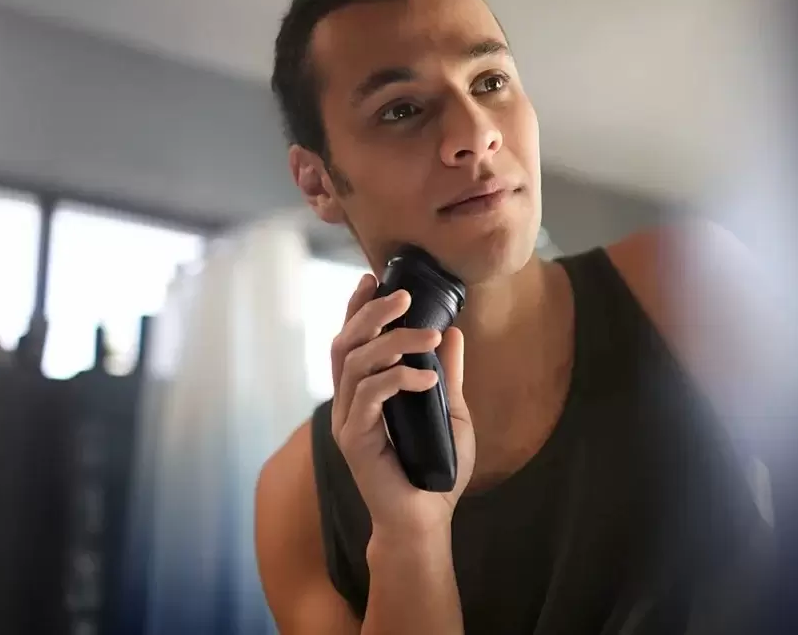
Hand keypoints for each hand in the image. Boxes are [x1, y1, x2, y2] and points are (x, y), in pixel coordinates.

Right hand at [330, 274, 475, 539]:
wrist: (426, 519)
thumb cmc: (437, 469)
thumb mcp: (450, 410)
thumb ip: (448, 373)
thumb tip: (453, 332)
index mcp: (365, 392)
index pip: (352, 339)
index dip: (357, 307)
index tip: (373, 278)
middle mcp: (350, 402)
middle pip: (345, 343)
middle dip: (371, 312)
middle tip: (403, 295)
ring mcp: (349, 421)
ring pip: (356, 363)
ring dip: (393, 341)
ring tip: (428, 336)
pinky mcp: (355, 440)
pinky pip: (369, 395)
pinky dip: (398, 378)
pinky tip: (427, 378)